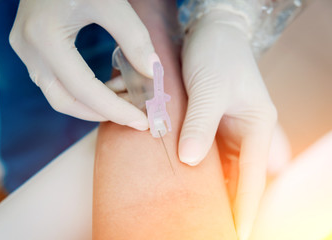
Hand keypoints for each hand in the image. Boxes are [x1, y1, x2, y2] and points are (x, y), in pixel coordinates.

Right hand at [9, 0, 159, 129]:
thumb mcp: (111, 3)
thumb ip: (134, 38)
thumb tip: (152, 73)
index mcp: (45, 37)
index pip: (84, 90)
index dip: (115, 109)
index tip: (141, 121)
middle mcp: (28, 49)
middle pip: (65, 101)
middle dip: (102, 113)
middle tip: (133, 115)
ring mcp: (26, 50)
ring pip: (59, 94)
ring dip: (93, 103)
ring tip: (125, 96)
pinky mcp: (31, 49)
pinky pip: (57, 81)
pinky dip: (83, 90)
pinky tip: (107, 84)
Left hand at [178, 10, 276, 239]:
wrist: (212, 31)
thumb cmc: (217, 54)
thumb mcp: (209, 88)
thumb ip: (200, 125)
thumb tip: (190, 162)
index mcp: (257, 127)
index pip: (254, 177)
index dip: (246, 208)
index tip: (236, 234)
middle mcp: (246, 133)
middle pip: (240, 179)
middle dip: (228, 205)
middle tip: (207, 228)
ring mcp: (229, 130)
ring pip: (224, 170)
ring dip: (212, 190)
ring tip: (196, 214)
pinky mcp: (213, 125)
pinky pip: (209, 155)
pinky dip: (200, 171)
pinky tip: (188, 183)